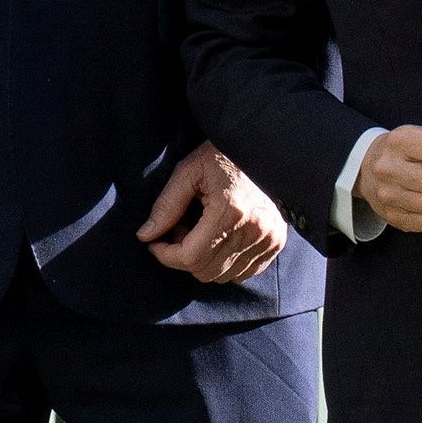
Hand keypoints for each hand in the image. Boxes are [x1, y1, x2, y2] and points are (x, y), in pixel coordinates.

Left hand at [135, 142, 284, 283]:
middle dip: (184, 256)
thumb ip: (166, 206)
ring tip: (200, 230)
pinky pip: (244, 273)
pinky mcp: (277, 243)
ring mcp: (269, 240)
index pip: (190, 258)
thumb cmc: (223, 154)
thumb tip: (145, 236)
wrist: (264, 146)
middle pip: (206, 271)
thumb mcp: (189, 171)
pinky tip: (219, 237)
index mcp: (229, 213)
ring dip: (204, 260)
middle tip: (180, 228)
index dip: (165, 255)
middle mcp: (253, 232)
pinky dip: (226, 263)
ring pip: (224, 276)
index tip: (154, 243)